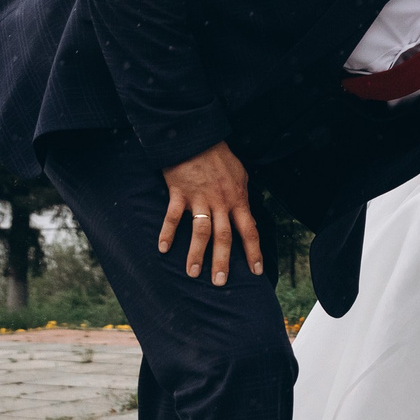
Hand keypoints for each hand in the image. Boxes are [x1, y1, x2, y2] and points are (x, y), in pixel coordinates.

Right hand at [160, 142, 262, 285]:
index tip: (257, 271)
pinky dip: (167, 232)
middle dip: (222, 261)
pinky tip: (162, 248)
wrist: (198, 137)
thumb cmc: (221, 157)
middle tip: (219, 282)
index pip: (250, 230)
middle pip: (224, 237)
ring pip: (200, 231)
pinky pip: (173, 216)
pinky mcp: (179, 193)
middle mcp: (221, 203)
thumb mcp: (241, 176)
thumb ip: (242, 198)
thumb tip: (248, 217)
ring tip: (193, 273)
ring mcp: (200, 199)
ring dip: (196, 254)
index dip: (253, 252)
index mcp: (238, 200)